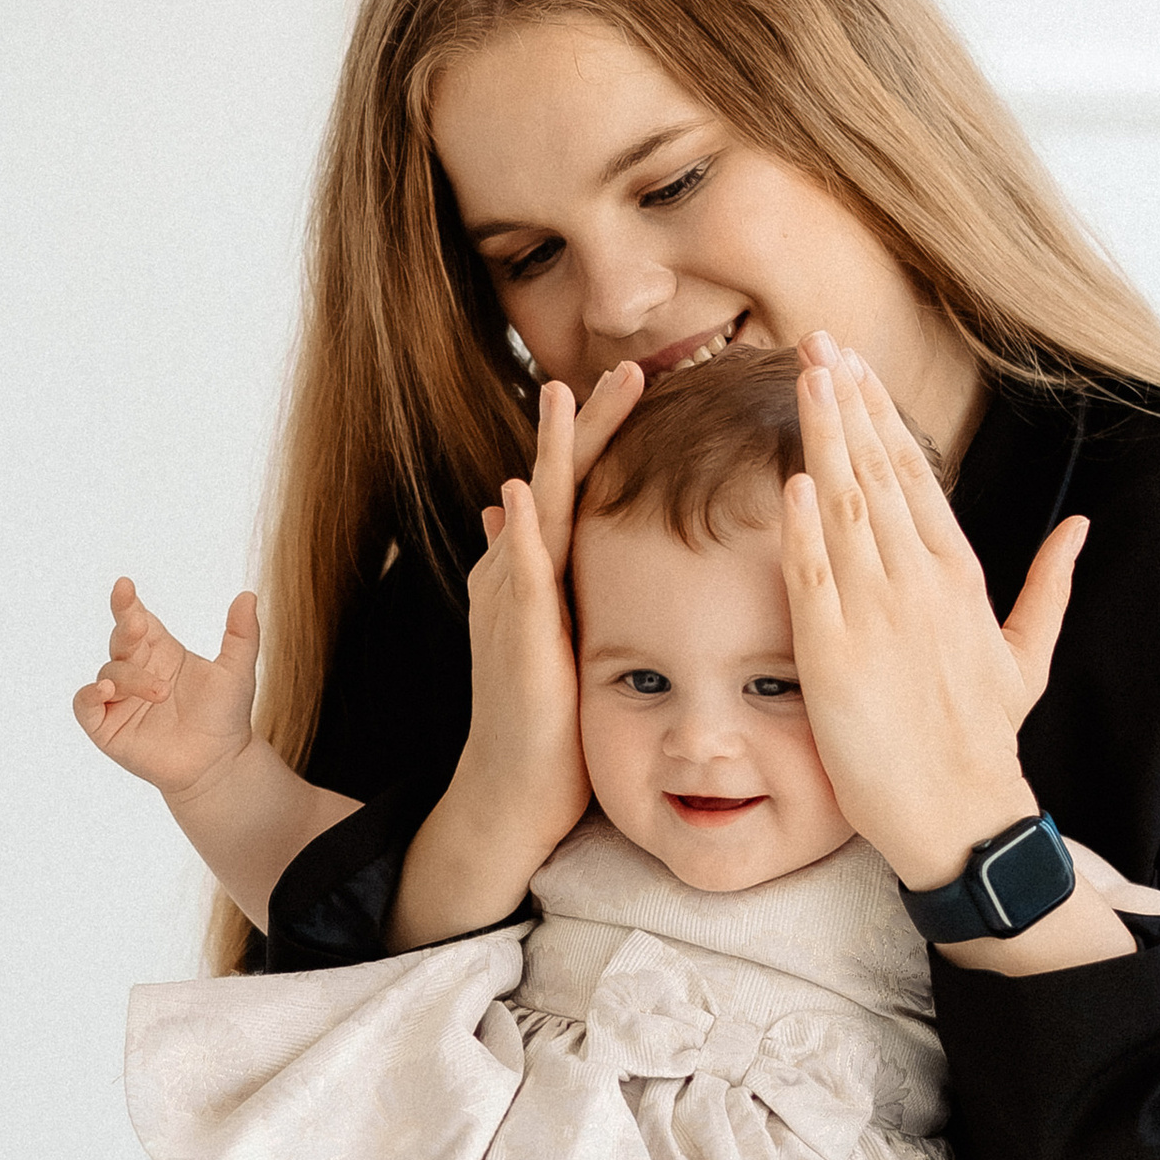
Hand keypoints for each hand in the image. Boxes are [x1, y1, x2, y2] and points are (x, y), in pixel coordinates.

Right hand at [75, 579, 259, 801]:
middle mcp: (136, 670)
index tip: (125, 587)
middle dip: (125, 628)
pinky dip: (89, 695)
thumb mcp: (237, 672)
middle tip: (139, 625)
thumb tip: (248, 595)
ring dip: (130, 677)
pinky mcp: (107, 727)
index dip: (127, 603)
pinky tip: (105, 690)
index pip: (137, 619)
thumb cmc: (225, 716)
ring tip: (161, 692)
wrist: (220, 764)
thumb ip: (242, 634)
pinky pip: (85, 705)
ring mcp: (119, 699)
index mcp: (160, 650)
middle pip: (119, 640)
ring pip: (108, 672)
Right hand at [408, 366, 651, 927]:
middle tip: (629, 368)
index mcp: (539, 571)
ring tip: (563, 398)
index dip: (606, 434)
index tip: (648, 382)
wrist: (514, 792)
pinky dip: (519, 535)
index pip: (577, 485)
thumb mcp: (563, 633)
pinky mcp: (513, 643)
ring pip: (534, 513)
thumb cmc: (550, 722)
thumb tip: (520, 511)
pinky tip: (522, 494)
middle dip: (588, 423)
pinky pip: (515, 581)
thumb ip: (551, 574)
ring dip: (549, 455)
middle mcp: (518, 574)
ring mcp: (510, 604)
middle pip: (558, 480)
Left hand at [779, 341, 1088, 889]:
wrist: (962, 815)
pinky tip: (792, 478)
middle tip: (816, 340)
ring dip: (824, 439)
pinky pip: (814, 579)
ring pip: (846, 508)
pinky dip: (802, 527)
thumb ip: (1050, 584)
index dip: (881, 414)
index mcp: (959, 577)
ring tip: (805, 378)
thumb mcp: (1027, 655)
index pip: (916, 474)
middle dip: (847, 402)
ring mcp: (878, 616)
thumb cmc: (984, 740)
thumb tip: (1083, 524)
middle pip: (878, 473)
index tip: (854, 364)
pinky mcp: (834, 656)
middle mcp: (920, 584)